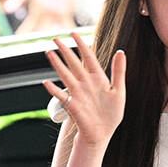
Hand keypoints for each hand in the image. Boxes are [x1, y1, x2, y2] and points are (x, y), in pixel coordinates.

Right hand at [43, 31, 125, 146]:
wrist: (102, 133)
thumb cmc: (111, 114)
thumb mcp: (118, 91)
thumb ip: (119, 71)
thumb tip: (120, 52)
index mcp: (98, 78)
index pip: (88, 57)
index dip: (81, 45)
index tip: (73, 33)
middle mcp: (85, 83)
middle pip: (73, 63)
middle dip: (64, 50)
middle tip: (55, 38)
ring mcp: (78, 93)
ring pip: (65, 75)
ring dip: (57, 64)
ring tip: (48, 52)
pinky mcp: (73, 105)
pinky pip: (62, 96)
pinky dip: (54, 90)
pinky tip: (47, 83)